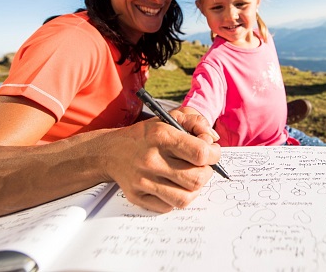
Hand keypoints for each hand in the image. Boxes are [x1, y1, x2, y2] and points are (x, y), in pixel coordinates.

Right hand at [103, 114, 220, 212]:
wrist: (111, 151)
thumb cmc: (147, 135)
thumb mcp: (170, 117)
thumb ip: (196, 121)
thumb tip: (213, 139)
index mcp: (162, 136)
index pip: (201, 153)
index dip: (214, 154)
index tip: (212, 152)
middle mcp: (152, 160)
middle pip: (196, 179)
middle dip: (206, 173)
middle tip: (202, 166)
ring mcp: (143, 181)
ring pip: (185, 198)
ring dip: (194, 189)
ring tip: (190, 178)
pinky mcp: (138, 197)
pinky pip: (169, 207)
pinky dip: (176, 198)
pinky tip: (173, 186)